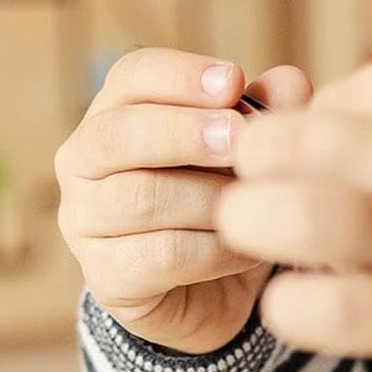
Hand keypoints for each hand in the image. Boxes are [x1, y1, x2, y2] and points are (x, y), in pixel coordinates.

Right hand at [55, 48, 312, 352]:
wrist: (208, 295)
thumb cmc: (219, 204)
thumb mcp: (246, 153)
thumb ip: (264, 113)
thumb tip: (289, 84)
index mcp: (112, 113)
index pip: (130, 76)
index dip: (180, 76)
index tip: (234, 83)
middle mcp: (82, 164)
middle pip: (117, 135)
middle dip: (184, 133)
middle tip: (238, 140)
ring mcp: (84, 224)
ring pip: (139, 199)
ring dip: (206, 198)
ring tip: (250, 204)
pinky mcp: (104, 278)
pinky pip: (158, 257)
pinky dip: (212, 251)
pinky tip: (245, 250)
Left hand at [217, 55, 371, 371]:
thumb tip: (295, 128)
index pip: (318, 105)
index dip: (287, 148)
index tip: (298, 180)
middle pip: (280, 148)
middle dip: (247, 183)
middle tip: (258, 214)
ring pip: (292, 218)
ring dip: (255, 236)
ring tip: (268, 255)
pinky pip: (326, 312)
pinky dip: (290, 312)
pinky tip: (297, 310)